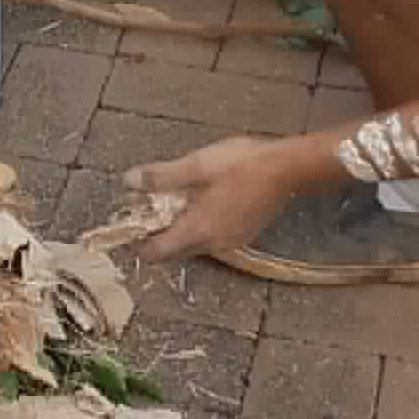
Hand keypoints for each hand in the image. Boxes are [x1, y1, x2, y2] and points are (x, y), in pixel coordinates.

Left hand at [124, 137, 296, 262]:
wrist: (288, 168)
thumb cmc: (244, 165)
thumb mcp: (196, 165)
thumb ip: (161, 177)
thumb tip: (130, 181)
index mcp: (198, 230)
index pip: (156, 253)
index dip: (137, 242)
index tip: (129, 224)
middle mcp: (213, 244)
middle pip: (173, 252)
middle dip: (156, 235)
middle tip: (146, 209)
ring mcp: (230, 241)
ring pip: (192, 246)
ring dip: (177, 230)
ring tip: (171, 201)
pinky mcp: (242, 234)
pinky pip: (210, 239)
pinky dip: (197, 227)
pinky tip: (198, 202)